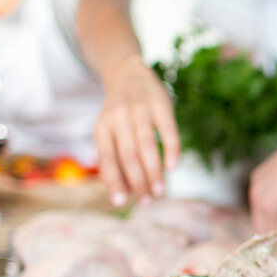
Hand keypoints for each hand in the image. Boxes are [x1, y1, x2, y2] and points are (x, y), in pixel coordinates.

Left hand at [94, 57, 178, 206]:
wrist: (128, 73)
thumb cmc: (120, 114)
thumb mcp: (110, 131)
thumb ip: (116, 158)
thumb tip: (127, 192)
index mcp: (103, 127)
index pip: (107, 159)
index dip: (113, 181)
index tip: (120, 203)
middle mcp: (119, 117)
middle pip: (128, 155)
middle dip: (138, 181)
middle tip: (147, 202)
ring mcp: (140, 109)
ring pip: (146, 145)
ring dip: (154, 171)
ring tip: (160, 192)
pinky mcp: (161, 104)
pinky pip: (168, 129)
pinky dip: (171, 149)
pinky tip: (173, 167)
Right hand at [249, 89, 276, 231]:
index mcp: (269, 206)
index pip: (270, 238)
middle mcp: (256, 195)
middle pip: (260, 228)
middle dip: (276, 234)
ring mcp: (255, 184)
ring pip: (259, 214)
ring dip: (272, 220)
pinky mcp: (258, 176)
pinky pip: (260, 199)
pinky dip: (270, 206)